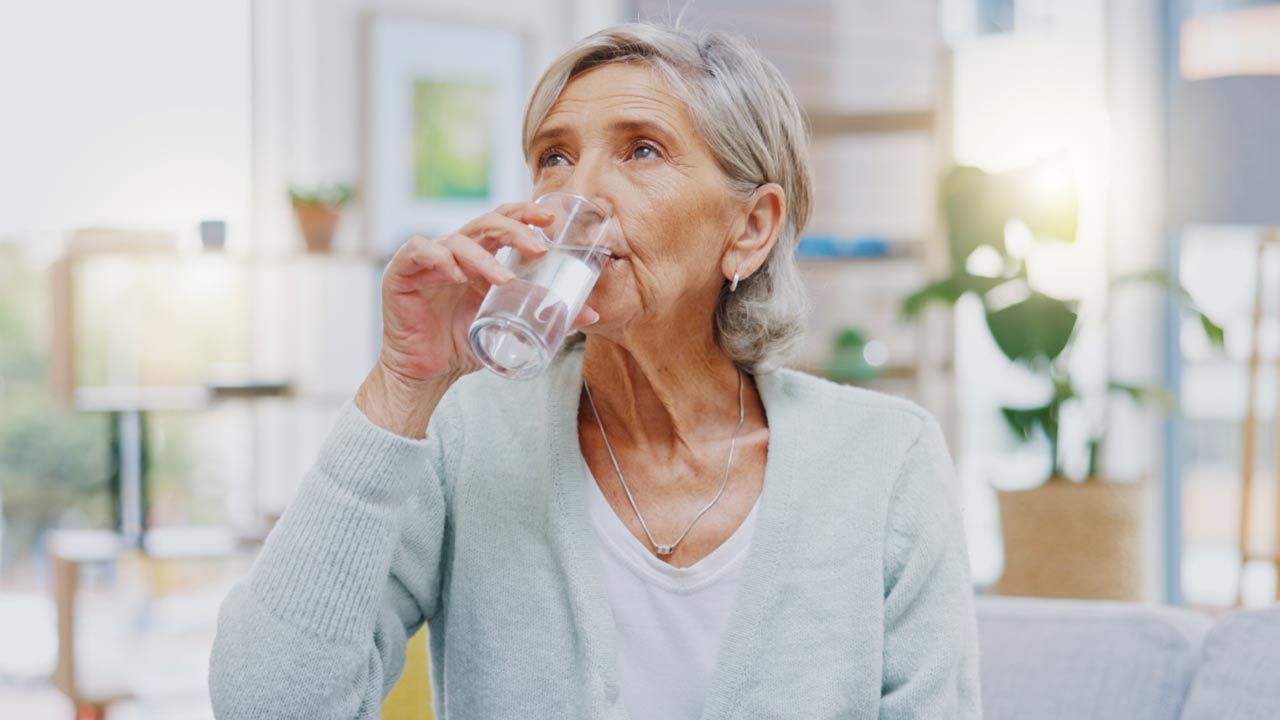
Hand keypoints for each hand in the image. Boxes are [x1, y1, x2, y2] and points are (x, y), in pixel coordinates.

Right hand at [376, 201, 599, 385]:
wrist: (428, 373)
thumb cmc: (465, 344)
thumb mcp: (509, 326)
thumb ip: (544, 314)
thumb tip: (592, 313)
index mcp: (480, 256)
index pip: (503, 222)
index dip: (524, 214)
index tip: (550, 220)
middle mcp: (455, 251)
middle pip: (485, 223)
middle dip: (514, 229)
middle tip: (538, 247)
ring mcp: (428, 260)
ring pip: (457, 240)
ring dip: (484, 257)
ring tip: (504, 279)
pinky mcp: (402, 273)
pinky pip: (419, 251)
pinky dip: (438, 258)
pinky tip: (456, 274)